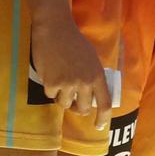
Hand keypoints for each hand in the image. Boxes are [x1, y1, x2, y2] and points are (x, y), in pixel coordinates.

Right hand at [29, 9, 110, 127]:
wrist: (54, 29)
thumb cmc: (74, 42)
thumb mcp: (91, 59)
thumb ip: (93, 77)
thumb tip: (92, 96)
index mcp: (97, 76)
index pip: (104, 103)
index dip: (103, 118)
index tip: (99, 126)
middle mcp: (84, 82)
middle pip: (82, 109)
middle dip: (77, 109)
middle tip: (73, 103)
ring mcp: (67, 84)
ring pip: (64, 104)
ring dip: (62, 97)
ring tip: (60, 81)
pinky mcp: (51, 83)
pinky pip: (51, 94)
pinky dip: (50, 88)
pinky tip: (50, 73)